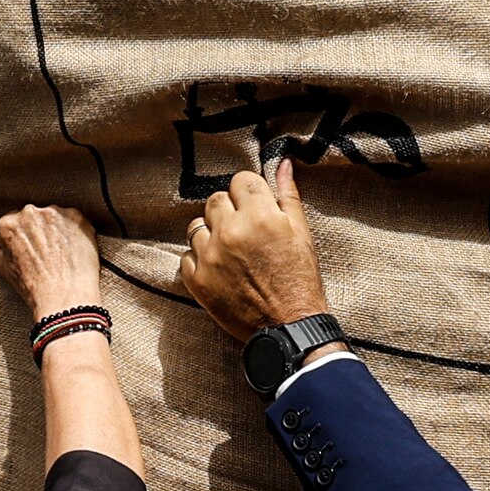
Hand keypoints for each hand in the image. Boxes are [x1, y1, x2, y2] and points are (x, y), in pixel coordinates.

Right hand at [0, 203, 106, 325]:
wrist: (64, 297)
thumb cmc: (31, 285)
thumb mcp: (2, 267)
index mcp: (8, 223)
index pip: (15, 223)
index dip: (24, 240)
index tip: (30, 254)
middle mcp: (29, 212)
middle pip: (34, 217)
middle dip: (39, 231)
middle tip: (46, 255)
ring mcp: (55, 213)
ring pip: (54, 217)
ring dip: (57, 230)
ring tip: (61, 254)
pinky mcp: (77, 217)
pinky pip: (75, 219)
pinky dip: (75, 231)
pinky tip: (73, 249)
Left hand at [181, 157, 328, 337]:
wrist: (289, 327)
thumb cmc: (300, 280)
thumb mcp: (302, 234)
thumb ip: (288, 195)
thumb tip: (281, 163)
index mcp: (260, 217)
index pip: (241, 181)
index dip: (250, 192)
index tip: (255, 206)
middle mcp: (231, 232)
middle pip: (216, 200)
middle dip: (230, 210)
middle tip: (244, 230)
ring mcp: (211, 257)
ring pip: (196, 226)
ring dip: (211, 233)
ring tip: (230, 250)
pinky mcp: (198, 281)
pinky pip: (187, 256)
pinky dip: (200, 260)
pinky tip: (219, 268)